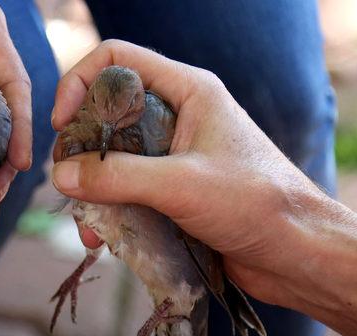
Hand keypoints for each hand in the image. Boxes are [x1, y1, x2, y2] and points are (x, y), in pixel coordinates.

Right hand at [50, 40, 355, 316]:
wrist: (296, 254)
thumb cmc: (255, 204)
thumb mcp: (180, 185)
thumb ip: (117, 178)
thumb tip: (60, 176)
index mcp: (187, 91)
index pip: (117, 60)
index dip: (80, 84)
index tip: (62, 125)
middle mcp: (176, 116)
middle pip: (107, 114)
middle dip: (81, 149)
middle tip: (67, 182)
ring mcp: (173, 155)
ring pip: (112, 158)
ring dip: (92, 190)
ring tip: (87, 226)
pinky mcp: (170, 189)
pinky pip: (126, 190)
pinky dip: (109, 210)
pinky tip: (103, 238)